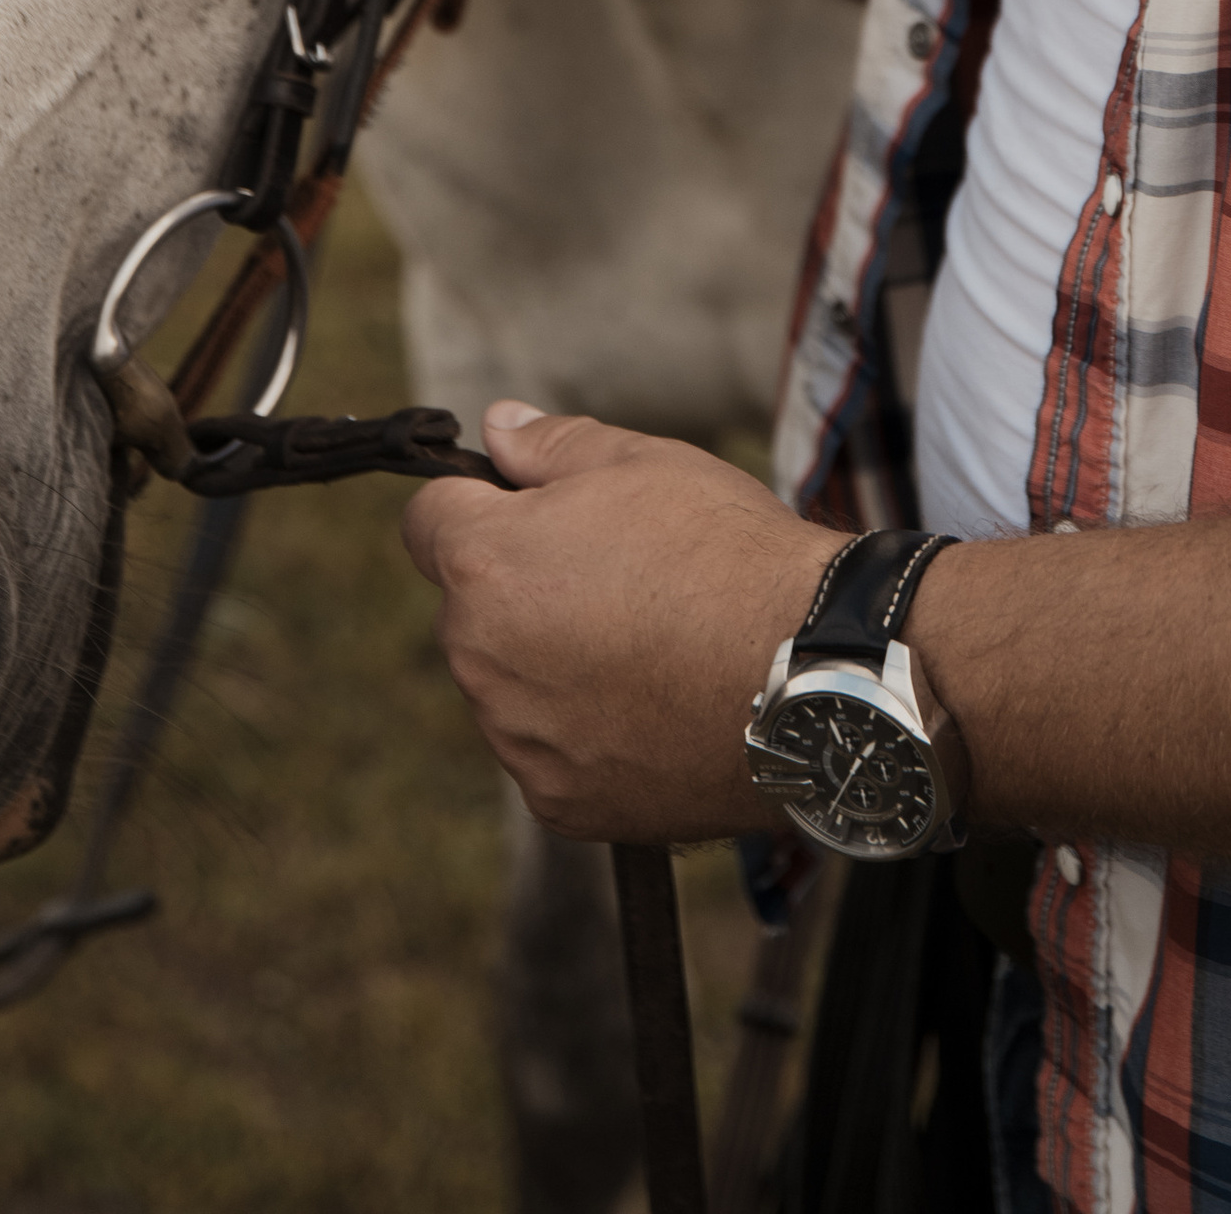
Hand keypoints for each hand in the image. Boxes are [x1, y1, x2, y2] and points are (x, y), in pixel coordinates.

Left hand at [402, 407, 840, 840]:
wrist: (804, 678)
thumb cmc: (724, 556)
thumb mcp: (642, 463)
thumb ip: (549, 445)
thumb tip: (495, 428)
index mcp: (485, 564)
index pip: (426, 522)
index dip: (474, 504)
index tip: (526, 508)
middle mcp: (479, 658)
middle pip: (472, 608)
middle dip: (522, 586)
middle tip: (619, 575)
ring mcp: (517, 738)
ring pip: (510, 682)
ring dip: (551, 661)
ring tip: (649, 644)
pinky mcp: (558, 800)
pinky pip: (550, 750)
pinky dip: (586, 729)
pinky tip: (655, 704)